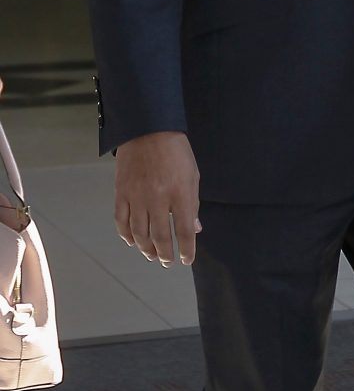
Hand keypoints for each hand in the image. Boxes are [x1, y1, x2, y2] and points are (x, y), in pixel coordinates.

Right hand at [114, 131, 200, 266]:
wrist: (149, 129)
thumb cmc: (175, 151)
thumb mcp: (192, 174)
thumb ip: (193, 204)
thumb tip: (195, 229)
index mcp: (180, 192)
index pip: (184, 231)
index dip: (186, 249)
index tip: (187, 259)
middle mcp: (158, 198)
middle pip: (160, 237)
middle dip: (165, 254)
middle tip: (167, 262)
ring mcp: (137, 196)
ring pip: (139, 234)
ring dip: (146, 249)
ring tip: (152, 255)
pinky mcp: (122, 193)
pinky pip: (122, 222)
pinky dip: (126, 236)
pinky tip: (132, 242)